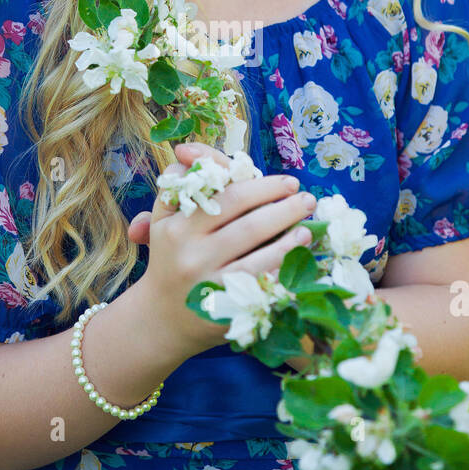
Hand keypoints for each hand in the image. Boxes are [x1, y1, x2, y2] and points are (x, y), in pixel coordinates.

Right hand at [130, 140, 316, 356]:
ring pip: (260, 258)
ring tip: (309, 227)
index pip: (228, 198)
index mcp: (179, 228)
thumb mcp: (164, 218)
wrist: (160, 318)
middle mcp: (193, 256)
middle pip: (250, 226)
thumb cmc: (169, 257)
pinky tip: (298, 260)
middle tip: (307, 199)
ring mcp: (210, 286)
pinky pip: (263, 288)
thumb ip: (178, 183)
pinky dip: (283, 272)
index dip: (264, 187)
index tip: (288, 181)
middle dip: (285, 208)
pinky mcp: (226, 312)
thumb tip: (191, 151)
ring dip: (291, 240)